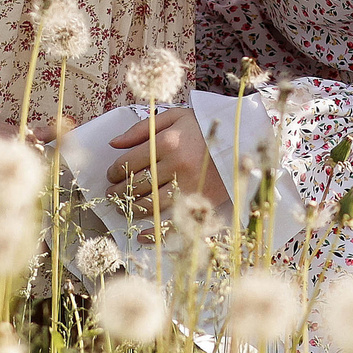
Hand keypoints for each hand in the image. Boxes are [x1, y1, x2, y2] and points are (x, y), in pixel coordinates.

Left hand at [103, 109, 229, 221]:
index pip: (128, 163)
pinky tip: (142, 235)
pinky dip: (155, 233)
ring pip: (150, 204)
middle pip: (136, 185)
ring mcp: (189, 186)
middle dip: (119, 192)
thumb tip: (113, 143)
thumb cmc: (203, 127)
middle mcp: (177, 166)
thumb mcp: (174, 117)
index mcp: (167, 143)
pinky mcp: (201, 202)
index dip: (114, 172)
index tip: (112, 175)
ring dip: (132, 208)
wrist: (240, 140)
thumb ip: (142, 128)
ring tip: (124, 206)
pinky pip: (173, 222)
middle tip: (113, 193)